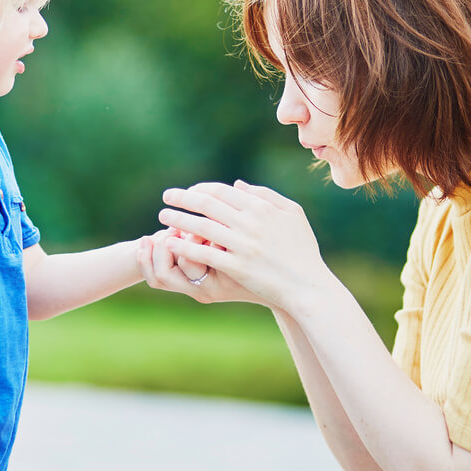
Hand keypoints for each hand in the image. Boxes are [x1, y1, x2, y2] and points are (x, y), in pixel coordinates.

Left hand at [155, 180, 340, 311]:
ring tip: (163, 216)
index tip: (187, 192)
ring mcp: (243, 246)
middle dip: (182, 198)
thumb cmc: (303, 250)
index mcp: (261, 208)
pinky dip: (185, 246)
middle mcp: (250, 223)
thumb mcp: (293, 214)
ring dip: (178, 219)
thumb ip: (266, 195)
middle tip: (166, 196)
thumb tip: (237, 184)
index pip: (221, 191)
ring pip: (201, 227)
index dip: (200, 189)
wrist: (308, 286)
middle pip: (207, 204)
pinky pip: (204, 254)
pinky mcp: (237, 267)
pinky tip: (171, 242)